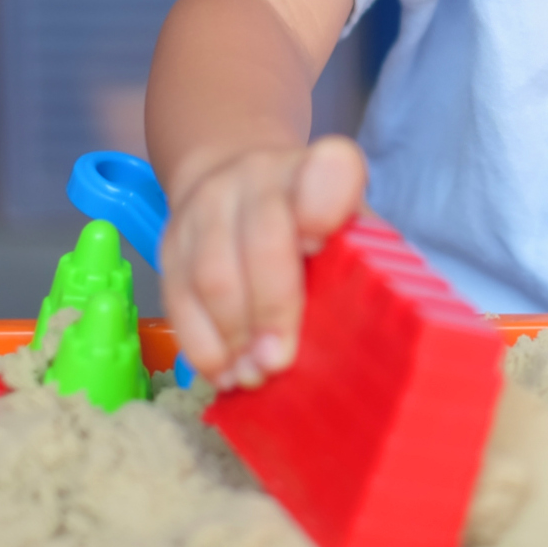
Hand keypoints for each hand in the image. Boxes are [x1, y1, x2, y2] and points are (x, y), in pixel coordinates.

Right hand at [159, 136, 366, 388]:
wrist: (236, 181)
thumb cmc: (309, 222)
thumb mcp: (346, 227)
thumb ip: (359, 265)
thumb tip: (375, 332)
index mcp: (316, 171)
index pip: (328, 172)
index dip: (323, 206)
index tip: (318, 246)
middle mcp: (260, 177)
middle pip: (264, 240)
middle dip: (272, 309)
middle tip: (279, 360)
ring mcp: (210, 205)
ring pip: (213, 274)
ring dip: (233, 336)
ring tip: (252, 374)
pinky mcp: (172, 239)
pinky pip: (178, 296)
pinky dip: (201, 343)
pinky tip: (222, 369)